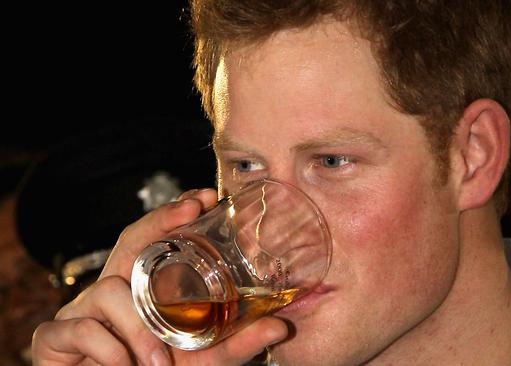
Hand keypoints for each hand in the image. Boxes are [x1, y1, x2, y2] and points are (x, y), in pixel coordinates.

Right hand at [32, 189, 287, 365]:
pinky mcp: (57, 338)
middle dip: (159, 220)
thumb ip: (239, 343)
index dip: (174, 214)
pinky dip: (107, 350)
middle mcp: (115, 289)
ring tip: (160, 361)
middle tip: (191, 211)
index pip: (156, 240)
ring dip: (138, 326)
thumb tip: (283, 326)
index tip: (205, 198)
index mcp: (145, 289)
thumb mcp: (205, 359)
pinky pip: (80, 330)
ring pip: (108, 290)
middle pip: (129, 240)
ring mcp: (83, 311)